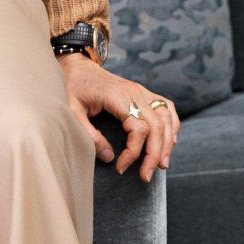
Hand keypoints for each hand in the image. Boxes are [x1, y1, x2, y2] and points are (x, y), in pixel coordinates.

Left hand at [61, 61, 178, 182]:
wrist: (77, 66)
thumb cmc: (73, 88)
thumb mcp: (72, 112)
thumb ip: (90, 135)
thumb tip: (109, 157)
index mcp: (118, 96)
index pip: (139, 128)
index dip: (134, 152)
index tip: (121, 167)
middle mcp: (135, 92)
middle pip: (157, 125)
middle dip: (155, 154)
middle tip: (146, 176)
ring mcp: (142, 91)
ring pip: (166, 117)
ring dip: (167, 143)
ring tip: (161, 165)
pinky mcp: (143, 93)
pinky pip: (166, 108)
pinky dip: (172, 125)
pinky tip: (169, 141)